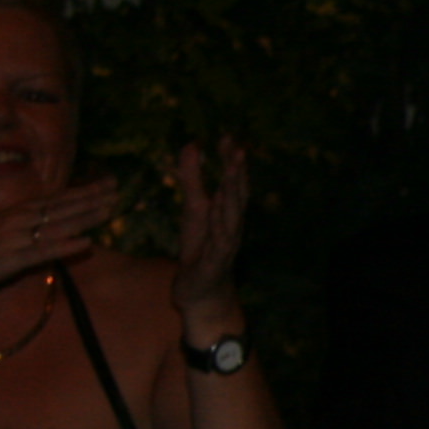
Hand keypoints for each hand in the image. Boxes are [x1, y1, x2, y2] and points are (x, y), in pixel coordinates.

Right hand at [0, 177, 119, 311]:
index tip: (105, 185)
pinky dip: (65, 247)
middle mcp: (15, 222)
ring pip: (56, 225)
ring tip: (110, 209)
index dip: (81, 192)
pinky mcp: (9, 261)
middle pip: (59, 207)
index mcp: (11, 215)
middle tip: (116, 189)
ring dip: (85, 217)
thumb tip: (38, 231)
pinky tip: (86, 244)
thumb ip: (17, 234)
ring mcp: (13, 240)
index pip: (53, 200)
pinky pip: (42, 253)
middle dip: (90, 198)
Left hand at [166, 140, 251, 333]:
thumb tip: (192, 145)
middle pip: (236, 196)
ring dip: (232, 197)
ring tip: (231, 175)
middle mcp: (232, 226)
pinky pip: (220, 244)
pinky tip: (219, 212)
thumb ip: (192, 179)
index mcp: (228, 212)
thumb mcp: (193, 210)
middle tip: (237, 149)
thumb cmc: (201, 248)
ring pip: (232, 218)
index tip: (228, 136)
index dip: (231, 161)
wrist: (202, 291)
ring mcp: (226, 245)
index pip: (232, 182)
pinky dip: (221, 229)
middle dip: (236, 173)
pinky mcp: (216, 263)